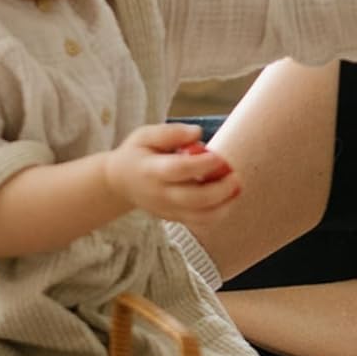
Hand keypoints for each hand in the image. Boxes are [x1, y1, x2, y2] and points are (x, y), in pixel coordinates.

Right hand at [102, 123, 242, 227]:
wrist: (120, 182)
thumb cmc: (138, 153)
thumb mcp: (146, 135)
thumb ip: (171, 133)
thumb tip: (197, 134)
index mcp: (150, 170)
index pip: (178, 170)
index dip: (201, 165)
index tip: (219, 157)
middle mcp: (159, 194)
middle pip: (193, 199)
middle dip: (220, 190)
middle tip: (235, 175)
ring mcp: (168, 210)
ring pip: (200, 217)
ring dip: (224, 204)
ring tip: (236, 186)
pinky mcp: (176, 218)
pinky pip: (201, 222)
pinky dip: (220, 212)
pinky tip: (228, 196)